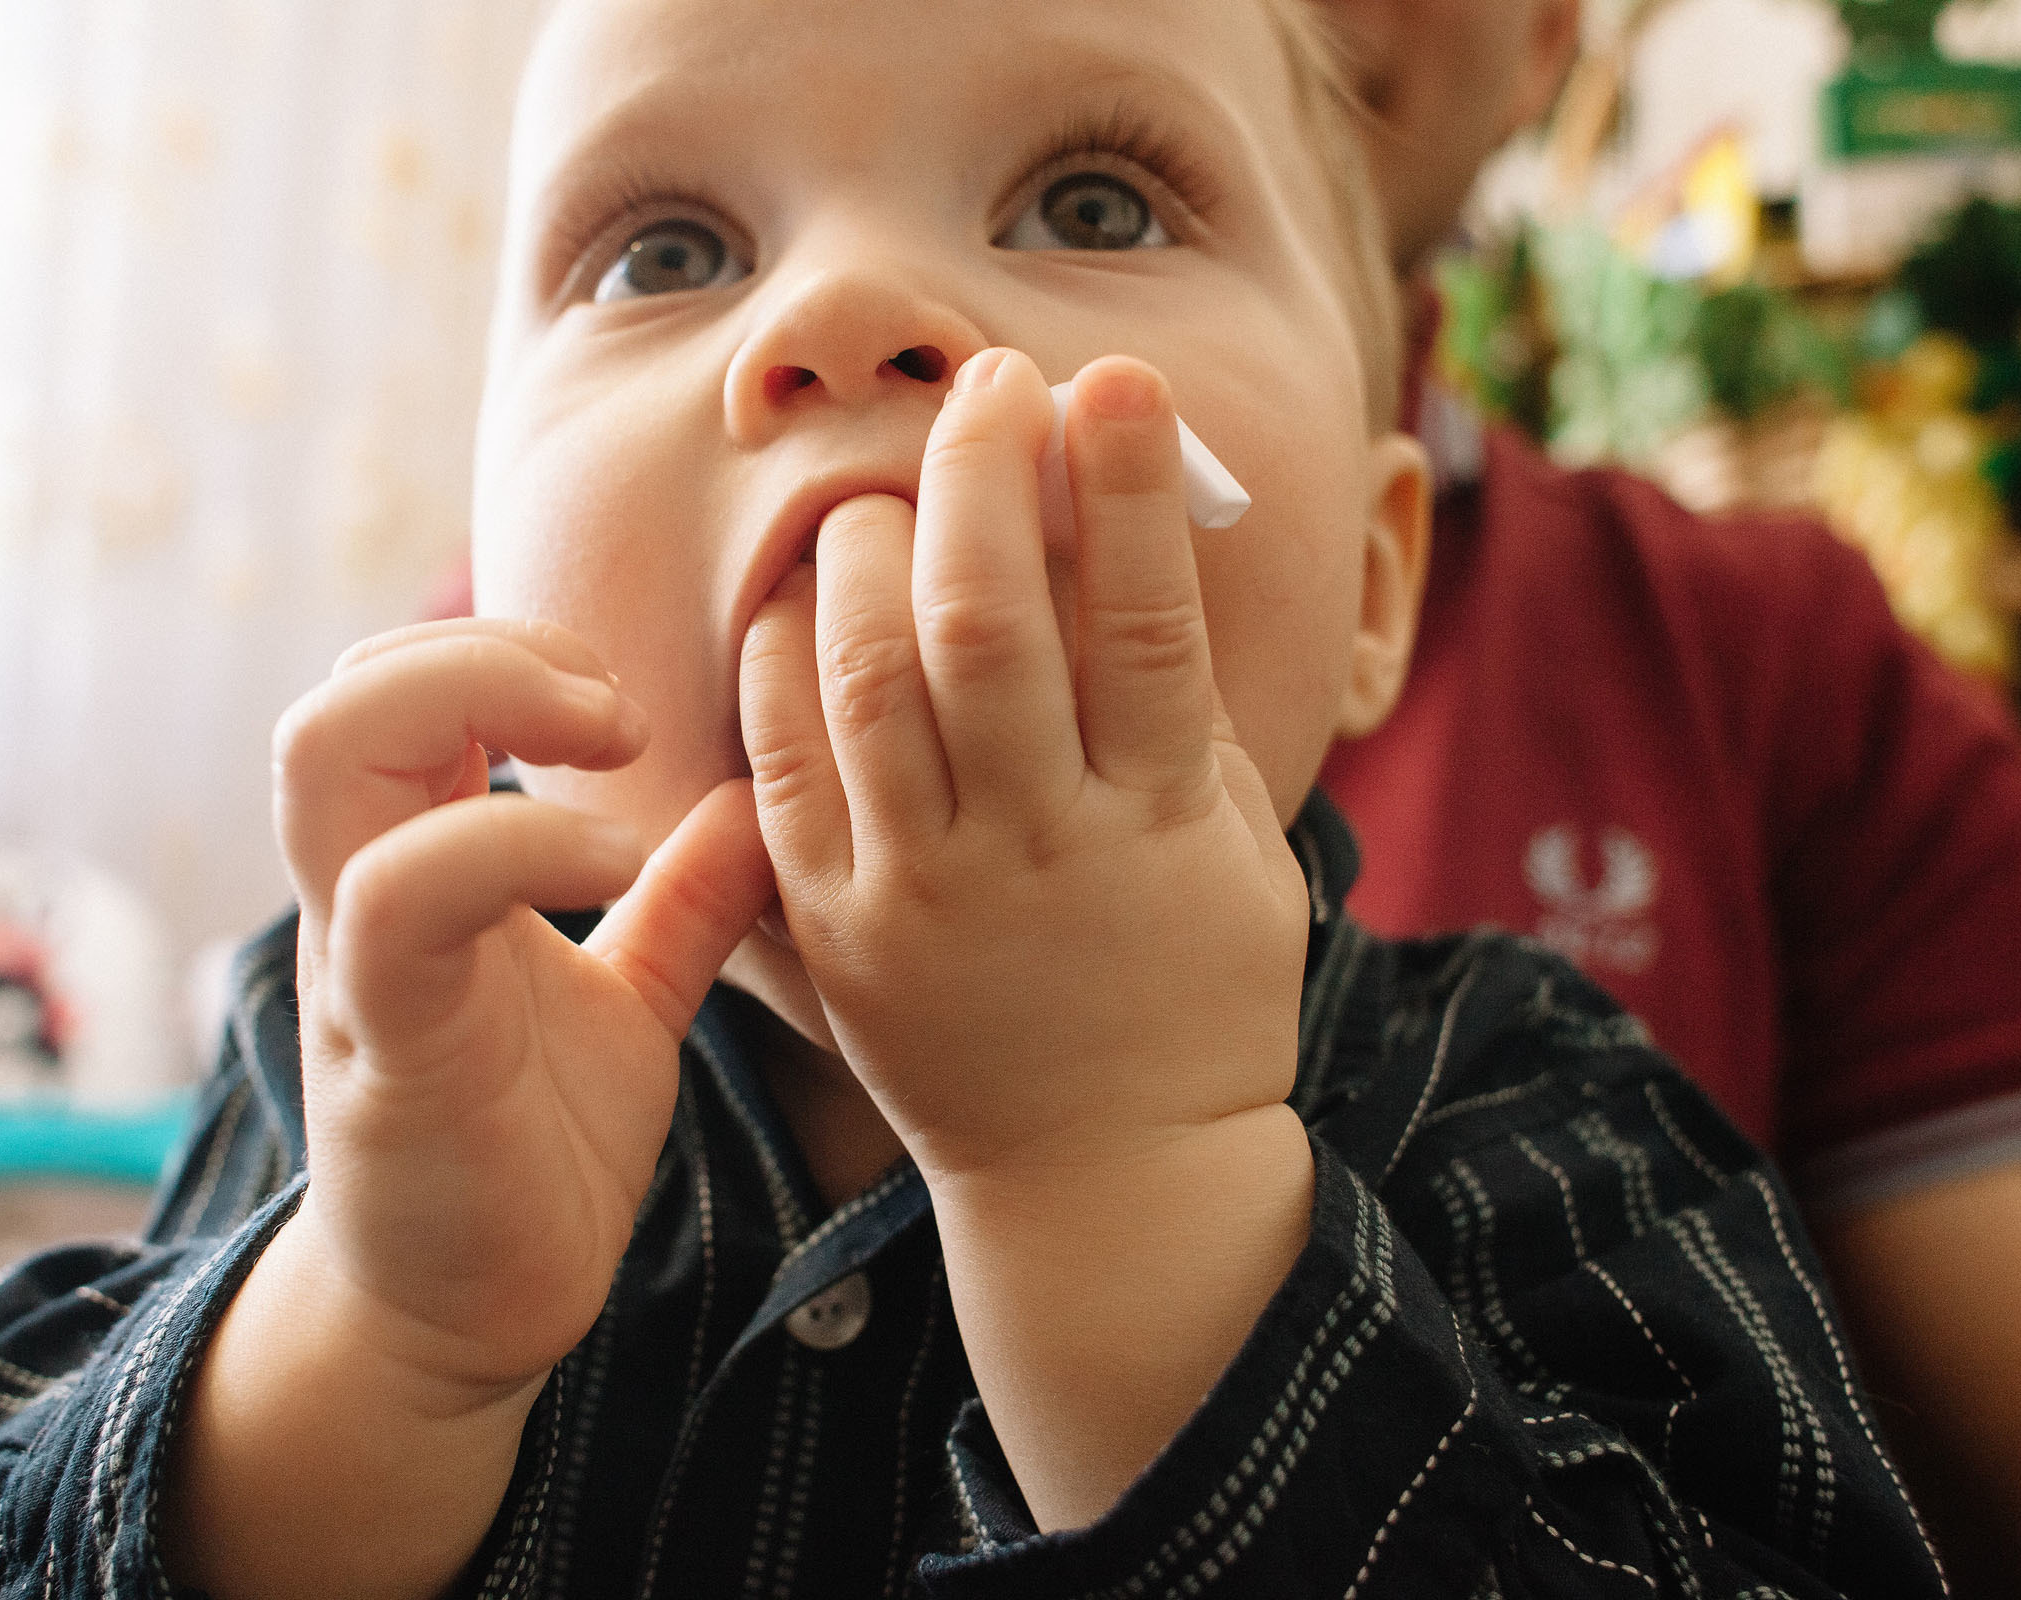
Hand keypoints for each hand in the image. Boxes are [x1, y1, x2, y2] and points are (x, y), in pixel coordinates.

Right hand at [273, 618, 772, 1396]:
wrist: (475, 1312)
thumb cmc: (538, 1144)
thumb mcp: (633, 997)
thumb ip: (686, 901)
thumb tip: (758, 797)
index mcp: (418, 863)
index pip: (398, 679)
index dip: (509, 646)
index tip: (628, 707)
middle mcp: (363, 892)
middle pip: (342, 689)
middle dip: (485, 650)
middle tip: (615, 712)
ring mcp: (358, 959)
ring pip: (325, 757)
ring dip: (476, 706)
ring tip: (611, 757)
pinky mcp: (385, 1042)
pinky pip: (396, 898)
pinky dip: (508, 842)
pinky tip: (615, 865)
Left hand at [739, 350, 1307, 1182]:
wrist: (1102, 1174)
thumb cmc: (1194, 988)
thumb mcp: (1237, 847)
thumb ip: (1188, 707)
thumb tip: (1144, 533)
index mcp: (1158, 823)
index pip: (1144, 622)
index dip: (1127, 485)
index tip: (1114, 376)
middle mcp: (1033, 849)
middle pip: (986, 623)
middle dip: (983, 473)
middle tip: (991, 381)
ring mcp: (921, 891)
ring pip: (866, 677)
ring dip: (873, 547)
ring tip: (897, 490)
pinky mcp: (835, 927)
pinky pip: (784, 763)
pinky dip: (783, 656)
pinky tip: (807, 593)